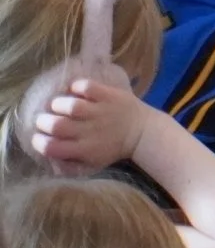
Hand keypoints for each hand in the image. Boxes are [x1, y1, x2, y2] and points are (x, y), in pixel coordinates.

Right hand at [29, 79, 155, 175]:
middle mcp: (89, 131)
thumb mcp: (92, 161)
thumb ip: (70, 160)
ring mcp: (100, 112)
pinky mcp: (109, 96)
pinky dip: (77, 86)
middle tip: (45, 118)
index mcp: (83, 149)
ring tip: (58, 104)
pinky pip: (88, 86)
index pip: (52, 147)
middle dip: (44, 121)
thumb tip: (47, 152)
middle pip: (56, 125)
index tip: (38, 135)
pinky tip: (75, 89)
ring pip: (70, 105)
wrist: (143, 132)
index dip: (39, 141)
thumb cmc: (113, 148)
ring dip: (58, 104)